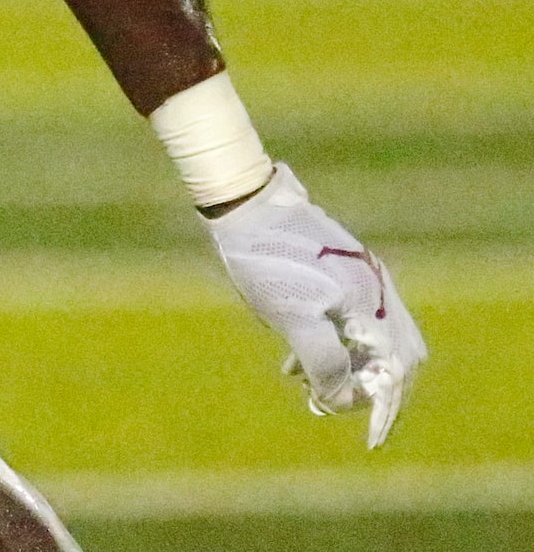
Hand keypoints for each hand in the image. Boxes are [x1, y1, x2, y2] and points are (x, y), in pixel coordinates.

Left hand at [204, 162, 425, 446]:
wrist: (242, 200)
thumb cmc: (266, 259)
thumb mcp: (293, 318)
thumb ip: (324, 362)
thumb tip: (341, 399)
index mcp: (371, 300)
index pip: (397, 368)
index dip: (385, 407)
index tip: (370, 439)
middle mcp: (375, 287)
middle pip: (394, 356)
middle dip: (369, 388)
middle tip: (336, 406)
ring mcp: (359, 275)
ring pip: (369, 338)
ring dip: (346, 368)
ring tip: (303, 384)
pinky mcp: (337, 268)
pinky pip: (349, 320)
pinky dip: (332, 346)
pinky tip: (293, 359)